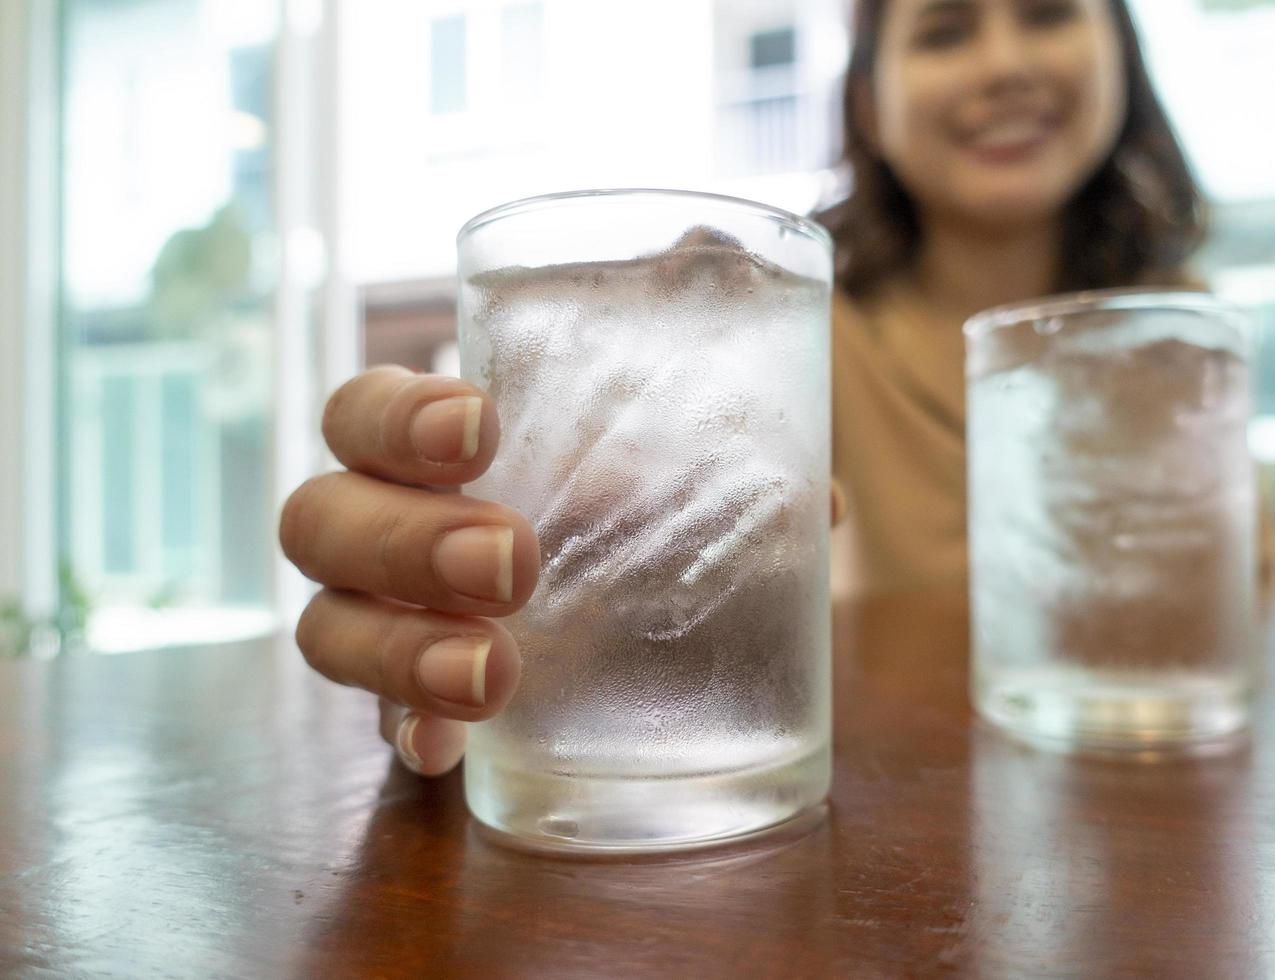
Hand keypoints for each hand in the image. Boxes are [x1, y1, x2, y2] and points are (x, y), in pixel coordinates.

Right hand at [281, 366, 848, 776]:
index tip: (480, 427)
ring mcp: (397, 626)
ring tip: (491, 667)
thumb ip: (694, 324)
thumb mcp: (684, 413)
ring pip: (326, 629)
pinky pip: (382, 731)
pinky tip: (446, 751)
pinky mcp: (429, 710)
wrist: (687, 614)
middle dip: (404, 538)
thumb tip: (711, 246)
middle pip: (321, 521)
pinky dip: (407, 736)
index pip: (362, 412)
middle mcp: (389, 530)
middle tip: (514, 558)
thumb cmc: (655, 488)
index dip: (396, 418)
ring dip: (397, 649)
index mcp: (432, 447)